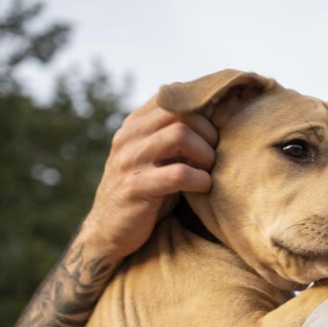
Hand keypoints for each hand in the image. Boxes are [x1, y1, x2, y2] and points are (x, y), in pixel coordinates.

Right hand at [80, 95, 217, 259]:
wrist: (109, 232)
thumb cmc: (145, 194)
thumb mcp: (156, 159)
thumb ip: (174, 138)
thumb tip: (215, 117)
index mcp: (135, 124)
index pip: (174, 94)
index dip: (203, 107)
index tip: (218, 129)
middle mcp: (129, 137)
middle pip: (182, 112)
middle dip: (208, 132)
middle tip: (216, 155)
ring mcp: (129, 161)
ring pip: (180, 135)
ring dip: (205, 153)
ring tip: (209, 170)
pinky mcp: (135, 188)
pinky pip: (178, 174)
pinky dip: (199, 179)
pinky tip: (203, 187)